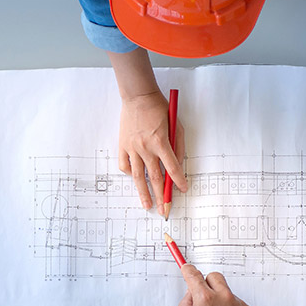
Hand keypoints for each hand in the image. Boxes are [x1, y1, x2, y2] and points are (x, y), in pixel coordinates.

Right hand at [118, 90, 186, 210]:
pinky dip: (130, 174)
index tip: (182, 190)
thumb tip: (178, 164)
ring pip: (138, 176)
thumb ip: (178, 145)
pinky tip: (135, 179)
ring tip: (146, 205)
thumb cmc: (158, 108)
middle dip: (161, 195)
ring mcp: (132, 148)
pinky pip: (125, 165)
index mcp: (161, 142)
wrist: (137, 96)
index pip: (172, 168)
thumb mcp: (176, 124)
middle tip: (164, 209)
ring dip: (143, 193)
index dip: (178, 181)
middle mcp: (146, 147)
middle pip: (156, 177)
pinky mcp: (122, 146)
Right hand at [178, 264, 259, 305]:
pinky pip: (239, 304)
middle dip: (207, 283)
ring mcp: (239, 304)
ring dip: (222, 300)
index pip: (193, 275)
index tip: (187, 268)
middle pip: (214, 276)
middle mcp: (224, 298)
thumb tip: (190, 294)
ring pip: (227, 292)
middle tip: (204, 296)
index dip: (188, 270)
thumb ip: (186, 304)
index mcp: (205, 299)